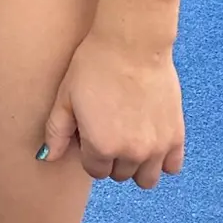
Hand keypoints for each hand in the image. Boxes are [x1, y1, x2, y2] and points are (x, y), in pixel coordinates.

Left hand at [39, 31, 184, 187]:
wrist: (131, 44)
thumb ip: (56, 132)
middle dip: (111, 157)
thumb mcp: (66, 96)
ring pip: (146, 179)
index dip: (90, 151)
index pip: (94, 170)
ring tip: (130, 138)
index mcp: (101, 147)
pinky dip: (162, 160)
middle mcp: (131, 154)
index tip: (91, 131)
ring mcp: (157, 148)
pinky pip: (172, 168)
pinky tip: (151, 140)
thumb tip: (46, 158)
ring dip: (136, 165)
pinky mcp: (176, 136)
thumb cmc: (93, 66)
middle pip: (119, 174)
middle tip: (110, 128)